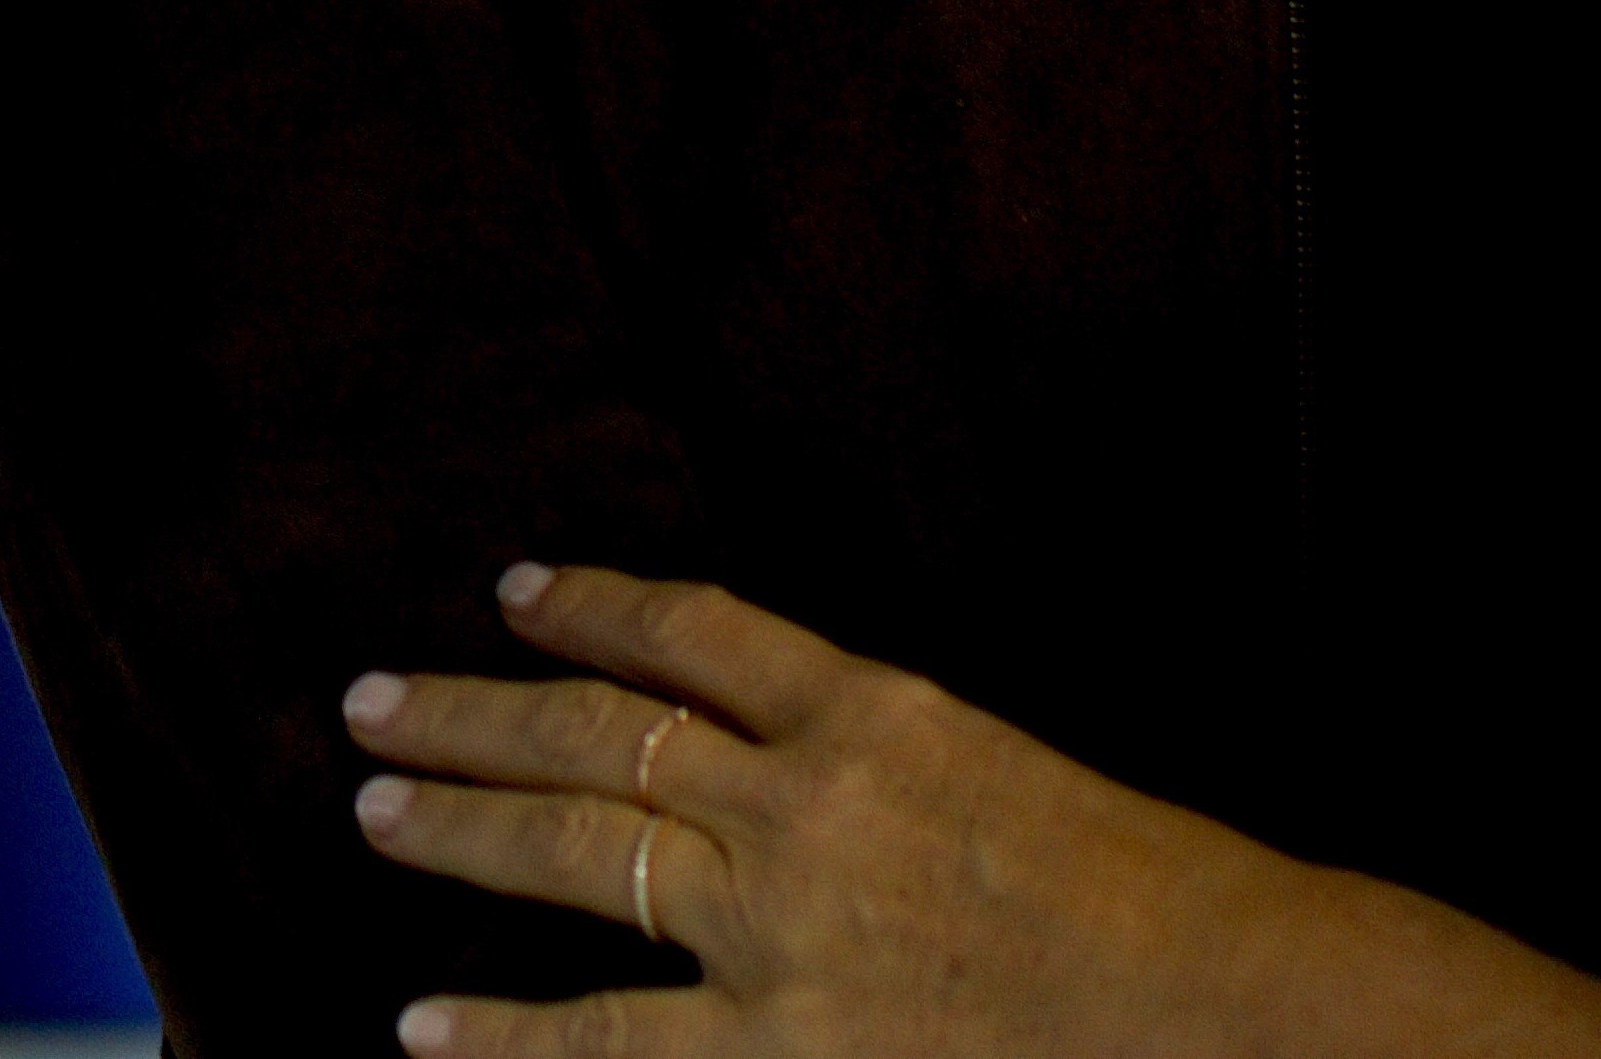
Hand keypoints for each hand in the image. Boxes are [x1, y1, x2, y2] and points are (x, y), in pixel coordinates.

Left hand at [347, 564, 1600, 1058]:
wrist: (1232, 1006)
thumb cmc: (1172, 905)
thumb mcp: (1025, 781)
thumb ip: (904, 770)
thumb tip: (808, 770)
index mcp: (879, 715)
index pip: (695, 635)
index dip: (595, 606)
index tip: (519, 589)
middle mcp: (801, 806)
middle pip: (594, 734)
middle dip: (471, 714)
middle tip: (371, 700)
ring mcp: (775, 932)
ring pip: (569, 852)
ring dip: (455, 826)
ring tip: (368, 804)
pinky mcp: (774, 1050)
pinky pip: (599, 1038)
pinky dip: (498, 1036)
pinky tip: (416, 1030)